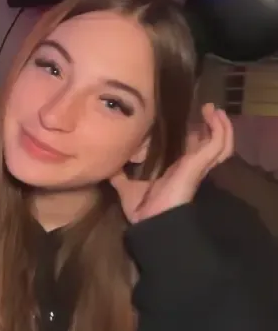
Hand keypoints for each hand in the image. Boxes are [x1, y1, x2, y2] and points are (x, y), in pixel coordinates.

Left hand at [110, 103, 233, 223]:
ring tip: (213, 109)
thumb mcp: (127, 187)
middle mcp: (191, 167)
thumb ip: (120, 176)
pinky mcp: (199, 164)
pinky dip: (220, 129)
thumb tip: (108, 166)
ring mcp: (198, 165)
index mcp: (177, 170)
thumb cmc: (142, 209)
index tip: (190, 120)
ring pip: (221, 143)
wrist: (151, 221)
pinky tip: (214, 115)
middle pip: (210, 144)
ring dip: (220, 125)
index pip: (192, 150)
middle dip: (211, 127)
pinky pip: (218, 144)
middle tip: (205, 109)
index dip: (195, 136)